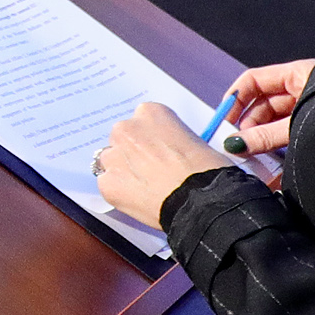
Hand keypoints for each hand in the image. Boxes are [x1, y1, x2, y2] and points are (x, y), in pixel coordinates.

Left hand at [93, 102, 232, 225]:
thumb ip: (171, 140)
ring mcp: (114, 156)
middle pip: (123, 139)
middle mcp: (126, 129)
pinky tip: (140, 200)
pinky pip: (109, 185)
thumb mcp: (195, 141)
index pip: (142, 122)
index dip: (152, 140)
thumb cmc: (207, 172)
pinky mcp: (108, 183)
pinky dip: (121, 192)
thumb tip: (167, 153)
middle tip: (153, 172)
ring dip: (125, 171)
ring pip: (112, 161)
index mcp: (149, 113)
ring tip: (148, 188)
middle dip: (135, 154)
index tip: (160, 152)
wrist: (201, 202)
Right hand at [217, 58, 314, 154]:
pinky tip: (270, 158)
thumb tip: (234, 144)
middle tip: (241, 146)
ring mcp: (310, 108)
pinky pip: (288, 133)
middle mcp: (302, 88)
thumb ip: (266, 135)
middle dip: (249, 124)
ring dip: (262, 136)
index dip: (235, 99)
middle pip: (262, 103)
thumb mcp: (298, 126)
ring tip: (255, 155)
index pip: (254, 80)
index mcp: (299, 74)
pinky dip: (277, 144)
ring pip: (274, 120)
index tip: (224, 121)